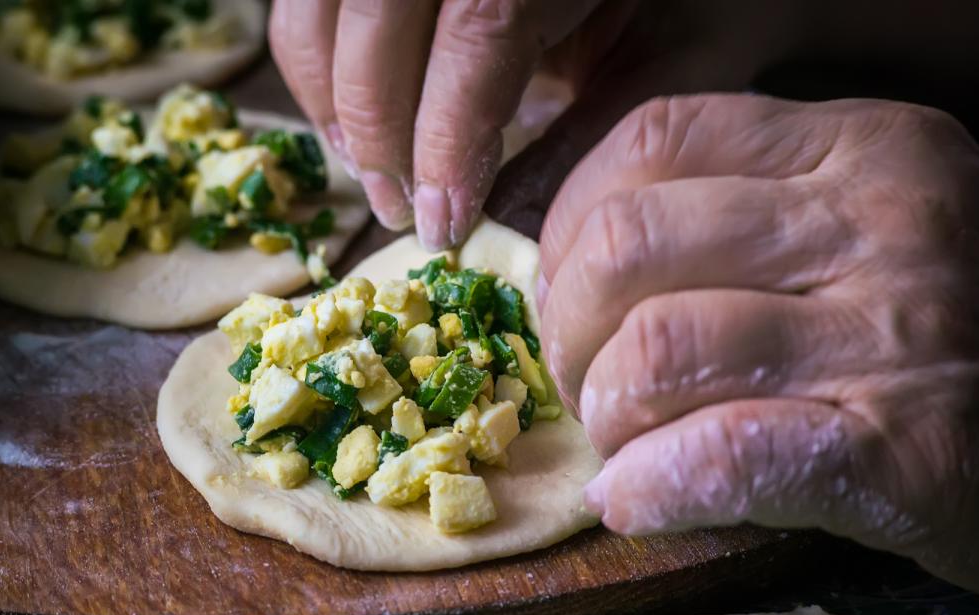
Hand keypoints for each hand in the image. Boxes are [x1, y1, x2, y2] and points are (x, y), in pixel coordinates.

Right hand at [269, 0, 802, 249]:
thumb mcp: (671, 52)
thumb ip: (596, 132)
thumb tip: (504, 219)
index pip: (473, 40)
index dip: (446, 147)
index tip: (441, 229)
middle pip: (372, 31)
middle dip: (379, 141)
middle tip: (404, 213)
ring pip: (314, 18)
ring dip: (330, 104)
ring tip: (370, 169)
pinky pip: (307, 4)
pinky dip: (317, 63)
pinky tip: (354, 113)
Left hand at [539, 93, 978, 608]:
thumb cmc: (973, 333)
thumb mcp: (882, 224)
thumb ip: (755, 212)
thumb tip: (582, 251)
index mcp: (860, 146)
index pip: (650, 139)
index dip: (569, 223)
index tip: (565, 290)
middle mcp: (880, 222)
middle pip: (626, 247)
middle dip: (568, 331)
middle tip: (584, 381)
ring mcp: (899, 336)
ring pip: (655, 353)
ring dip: (605, 417)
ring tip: (623, 447)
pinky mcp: (908, 457)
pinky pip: (716, 459)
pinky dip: (648, 489)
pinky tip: (640, 501)